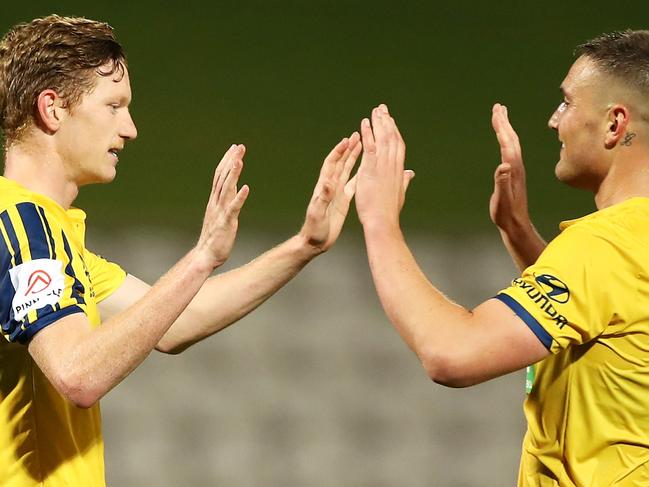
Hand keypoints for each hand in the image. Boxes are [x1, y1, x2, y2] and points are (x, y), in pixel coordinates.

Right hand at [196, 144, 248, 267]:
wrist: (205, 255)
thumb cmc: (214, 238)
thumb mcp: (219, 215)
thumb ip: (225, 202)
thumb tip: (234, 189)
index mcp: (214, 200)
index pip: (220, 176)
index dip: (227, 161)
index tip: (234, 148)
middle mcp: (216, 203)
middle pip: (223, 177)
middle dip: (231, 161)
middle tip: (239, 146)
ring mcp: (220, 212)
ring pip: (227, 189)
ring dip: (233, 174)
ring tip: (240, 160)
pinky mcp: (226, 222)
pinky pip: (233, 208)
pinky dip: (239, 197)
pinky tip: (246, 188)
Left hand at [299, 132, 361, 252]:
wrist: (315, 242)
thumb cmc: (314, 229)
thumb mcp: (318, 213)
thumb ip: (323, 197)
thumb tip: (328, 182)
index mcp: (324, 187)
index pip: (331, 164)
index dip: (338, 152)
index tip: (346, 140)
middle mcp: (331, 187)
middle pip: (340, 163)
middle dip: (348, 149)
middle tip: (357, 136)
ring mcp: (337, 193)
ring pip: (347, 171)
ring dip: (354, 158)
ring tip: (362, 145)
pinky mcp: (343, 201)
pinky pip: (353, 184)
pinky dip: (359, 175)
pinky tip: (367, 169)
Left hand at [355, 104, 414, 229]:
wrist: (382, 222)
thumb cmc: (388, 212)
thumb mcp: (399, 193)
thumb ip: (404, 180)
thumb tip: (411, 173)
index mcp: (398, 171)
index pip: (398, 146)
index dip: (395, 131)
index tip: (391, 120)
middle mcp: (392, 165)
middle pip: (391, 138)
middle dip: (387, 122)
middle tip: (382, 108)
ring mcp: (382, 167)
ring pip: (382, 139)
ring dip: (379, 123)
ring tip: (375, 110)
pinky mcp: (371, 170)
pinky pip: (370, 147)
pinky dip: (368, 134)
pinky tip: (364, 123)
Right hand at [489, 104, 530, 232]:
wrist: (517, 224)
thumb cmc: (506, 214)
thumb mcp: (502, 200)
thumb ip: (502, 183)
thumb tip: (504, 165)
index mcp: (513, 169)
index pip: (507, 143)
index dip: (502, 127)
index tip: (497, 112)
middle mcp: (516, 166)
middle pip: (510, 139)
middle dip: (504, 122)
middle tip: (498, 107)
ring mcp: (516, 170)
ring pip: (511, 144)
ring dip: (506, 129)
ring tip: (500, 118)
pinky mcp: (514, 174)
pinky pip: (510, 151)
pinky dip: (506, 140)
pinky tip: (504, 140)